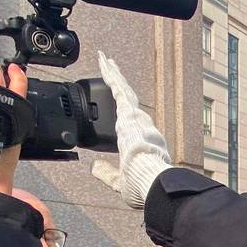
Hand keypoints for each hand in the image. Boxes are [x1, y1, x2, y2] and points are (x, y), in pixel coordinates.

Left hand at [95, 52, 170, 208]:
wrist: (152, 180)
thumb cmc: (142, 185)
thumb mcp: (118, 180)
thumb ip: (106, 173)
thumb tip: (94, 167)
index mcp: (138, 142)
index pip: (128, 121)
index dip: (122, 109)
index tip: (118, 102)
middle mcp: (139, 126)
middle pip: (126, 100)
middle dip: (118, 84)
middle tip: (112, 69)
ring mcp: (135, 118)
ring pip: (122, 90)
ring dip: (114, 75)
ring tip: (106, 61)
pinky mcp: (129, 112)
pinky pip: (118, 88)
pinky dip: (111, 75)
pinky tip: (105, 62)